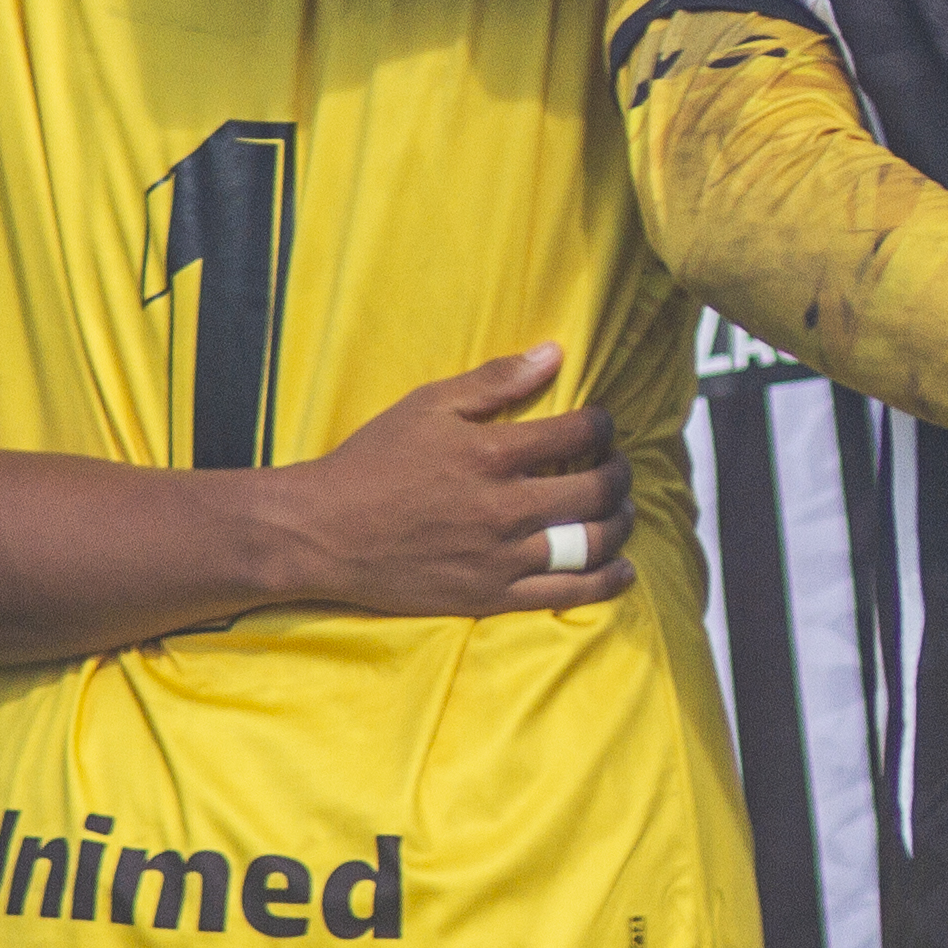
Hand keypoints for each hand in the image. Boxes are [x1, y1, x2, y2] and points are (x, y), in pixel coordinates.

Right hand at [282, 344, 638, 616]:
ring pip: (590, 543)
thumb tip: (555, 352)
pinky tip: (623, 569)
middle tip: (619, 467)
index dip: (603, 426)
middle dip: (619, 474)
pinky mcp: (492, 595)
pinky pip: (567, 593)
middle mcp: (505, 507)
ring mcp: (502, 556)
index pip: (579, 434)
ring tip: (624, 511)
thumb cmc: (372, 462)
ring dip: (620, 524)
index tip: (603, 426)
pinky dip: (605, 581)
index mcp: (492, 454)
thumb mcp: (429, 405)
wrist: (322, 532)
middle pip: (596, 490)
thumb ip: (496, 380)